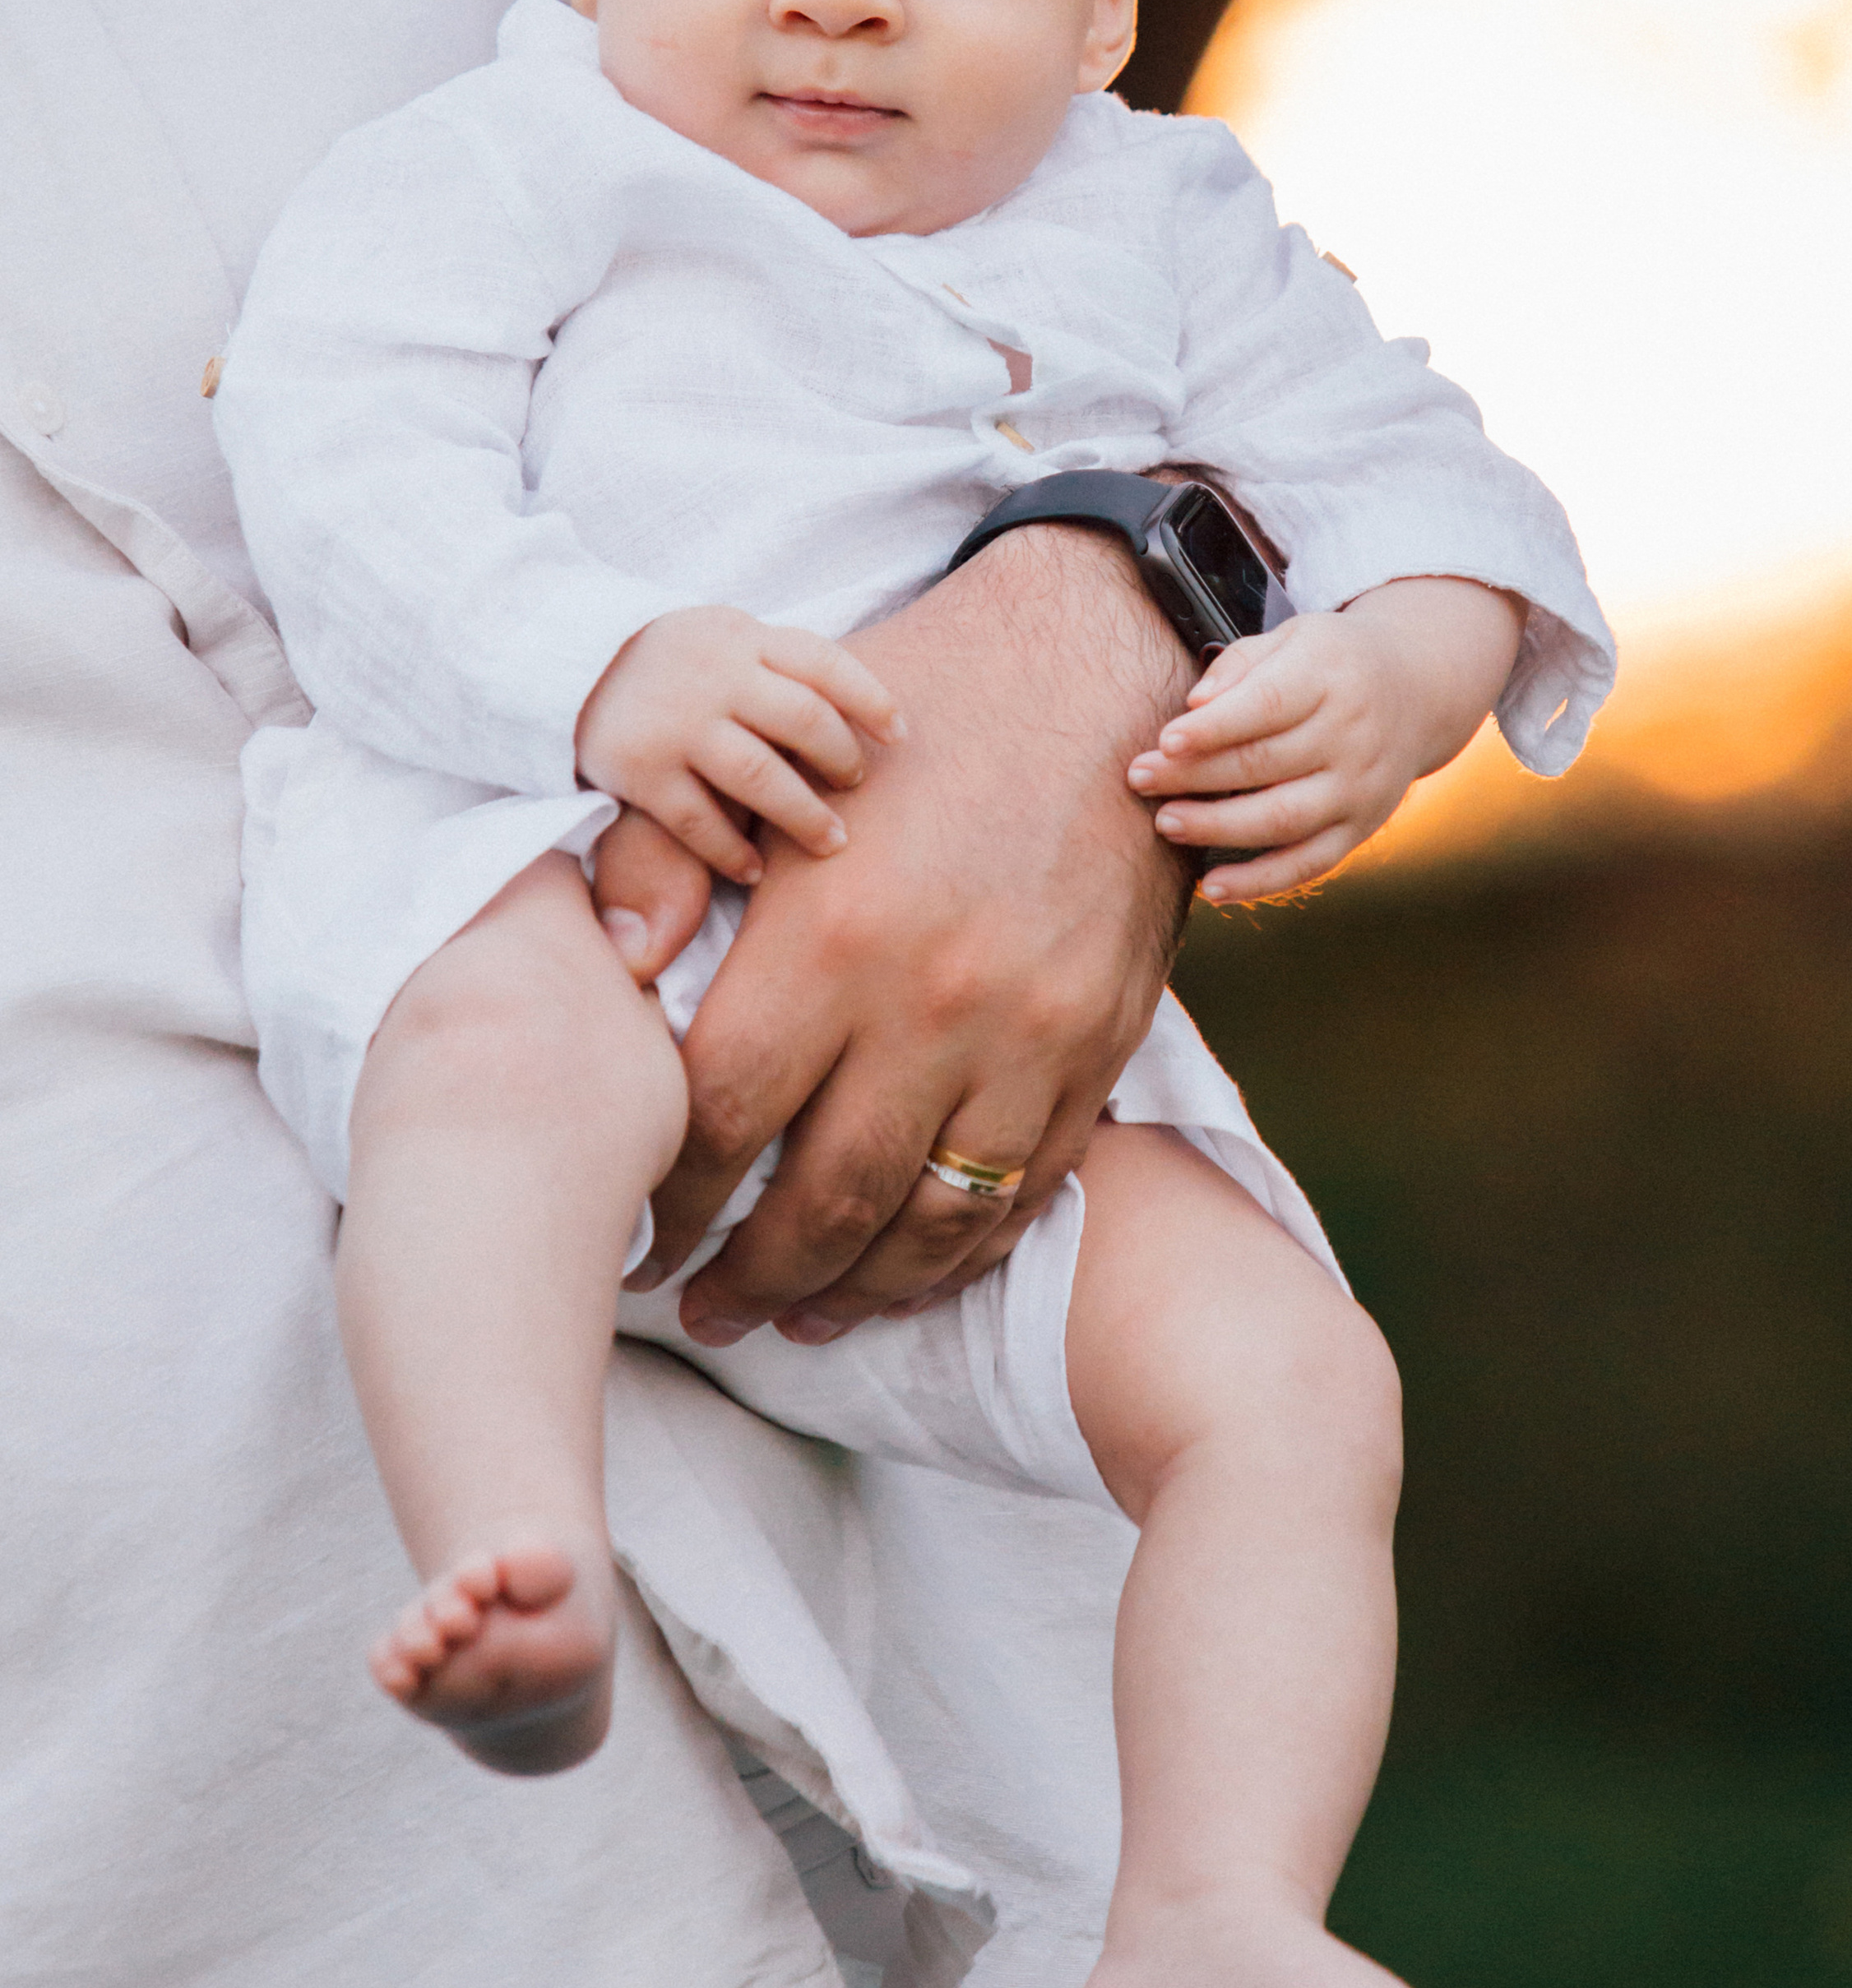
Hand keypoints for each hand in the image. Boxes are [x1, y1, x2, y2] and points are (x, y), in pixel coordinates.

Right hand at [574, 606, 902, 882]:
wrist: (563, 660)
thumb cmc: (673, 662)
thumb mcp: (724, 638)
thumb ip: (779, 667)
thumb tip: (864, 719)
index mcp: (741, 636)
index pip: (824, 662)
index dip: (872, 700)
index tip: (901, 735)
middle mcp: (711, 674)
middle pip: (803, 719)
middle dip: (842, 759)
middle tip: (858, 786)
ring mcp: (674, 722)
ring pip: (758, 775)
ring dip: (803, 815)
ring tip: (831, 841)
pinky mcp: (637, 769)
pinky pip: (699, 821)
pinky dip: (733, 850)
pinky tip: (756, 869)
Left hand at [594, 526, 1192, 1338]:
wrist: (1100, 667)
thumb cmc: (916, 709)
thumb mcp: (776, 758)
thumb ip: (670, 854)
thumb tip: (613, 965)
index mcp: (831, 933)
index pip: (720, 1120)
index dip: (666, 1202)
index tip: (638, 1238)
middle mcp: (931, 1004)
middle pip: (817, 1200)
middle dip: (745, 1279)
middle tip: (701, 1313)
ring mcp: (1029, 1036)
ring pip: (926, 1222)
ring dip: (851, 1292)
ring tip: (795, 1320)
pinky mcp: (1101, 1046)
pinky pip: (1023, 1192)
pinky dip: (960, 1254)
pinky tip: (909, 1274)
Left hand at [1126, 574, 1523, 903]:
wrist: (1418, 692)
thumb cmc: (1329, 663)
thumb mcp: (1292, 638)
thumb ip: (1240, 665)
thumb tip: (1194, 706)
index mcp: (1331, 678)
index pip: (1269, 705)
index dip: (1215, 727)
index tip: (1165, 740)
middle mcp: (1352, 737)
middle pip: (1266, 763)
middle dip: (1196, 775)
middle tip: (1140, 777)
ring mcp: (1360, 789)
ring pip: (1284, 819)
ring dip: (1219, 828)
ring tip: (1166, 823)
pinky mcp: (1360, 828)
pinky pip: (1308, 863)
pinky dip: (1260, 881)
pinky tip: (1213, 889)